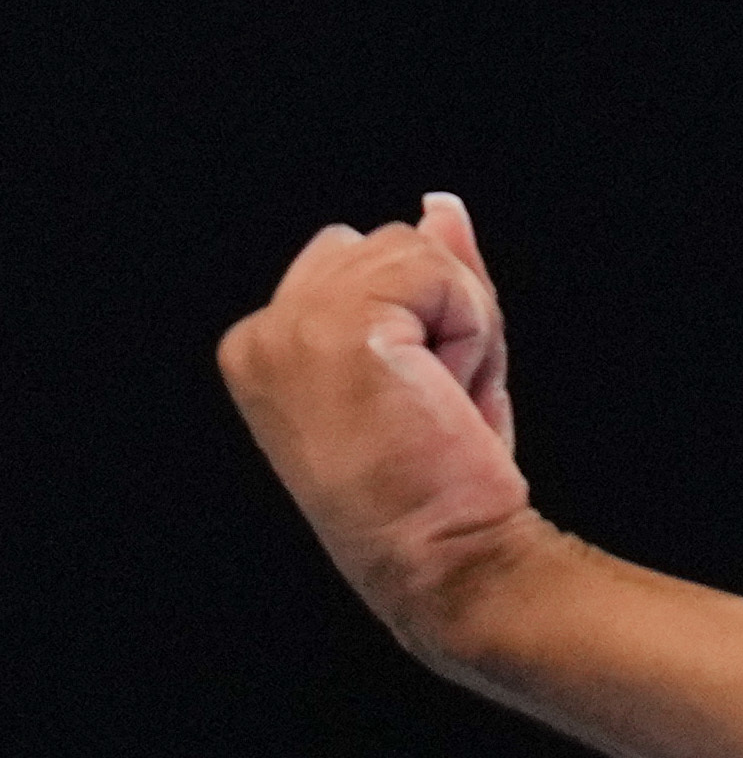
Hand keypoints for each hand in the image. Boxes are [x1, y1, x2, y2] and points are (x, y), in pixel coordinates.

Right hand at [224, 195, 542, 655]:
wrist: (446, 552)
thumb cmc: (442, 479)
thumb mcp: (437, 357)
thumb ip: (432, 273)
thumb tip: (438, 204)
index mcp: (263, 342)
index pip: (369, 256)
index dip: (424, 318)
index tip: (415, 399)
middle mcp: (257, 331)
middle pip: (394, 242)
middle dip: (442, 309)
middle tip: (432, 400)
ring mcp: (287, 328)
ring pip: (421, 250)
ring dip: (461, 320)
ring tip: (437, 400)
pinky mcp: (334, 328)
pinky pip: (440, 269)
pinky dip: (471, 328)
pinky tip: (443, 391)